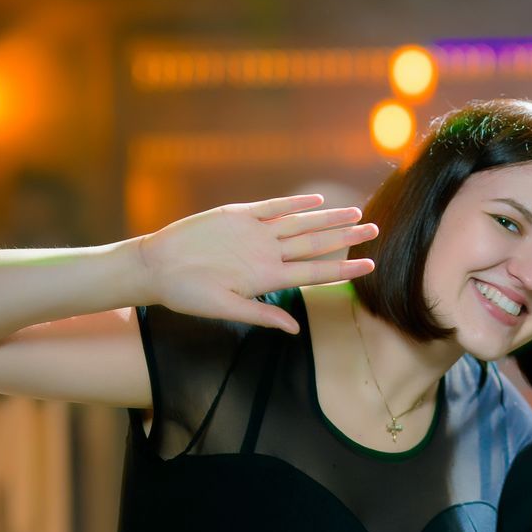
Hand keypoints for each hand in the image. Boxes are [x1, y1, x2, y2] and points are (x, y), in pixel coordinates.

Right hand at [136, 194, 376, 331]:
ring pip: (300, 223)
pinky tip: (316, 201)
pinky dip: (294, 203)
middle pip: (315, 244)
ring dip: (327, 218)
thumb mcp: (224, 308)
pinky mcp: (239, 215)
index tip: (370, 266)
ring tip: (356, 213)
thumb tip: (294, 330)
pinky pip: (272, 206)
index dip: (343, 268)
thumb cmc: (186, 294)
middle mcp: (267, 253)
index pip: (315, 272)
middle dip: (345, 238)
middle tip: (375, 231)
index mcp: (268, 277)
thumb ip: (261, 314)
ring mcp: (255, 233)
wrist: (156, 267)